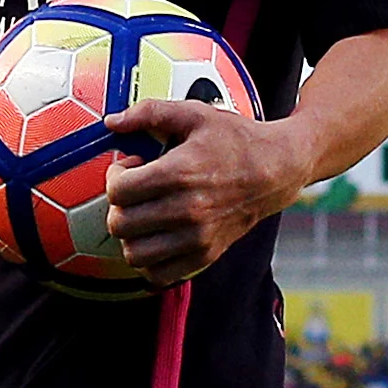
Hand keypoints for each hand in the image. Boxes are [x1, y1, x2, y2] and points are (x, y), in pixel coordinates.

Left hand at [98, 95, 304, 282]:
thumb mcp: (194, 114)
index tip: (129, 169)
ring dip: (130, 236)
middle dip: (118, 205)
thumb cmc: (234, 141)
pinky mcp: (206, 255)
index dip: (114, 176)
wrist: (276, 171)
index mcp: (180, 173)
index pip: (118, 191)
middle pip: (120, 224)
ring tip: (143, 217)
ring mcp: (197, 238)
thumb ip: (149, 112)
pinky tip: (156, 238)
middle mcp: (187, 210)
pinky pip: (159, 275)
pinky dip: (149, 261)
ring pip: (134, 254)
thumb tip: (112, 122)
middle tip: (134, 192)